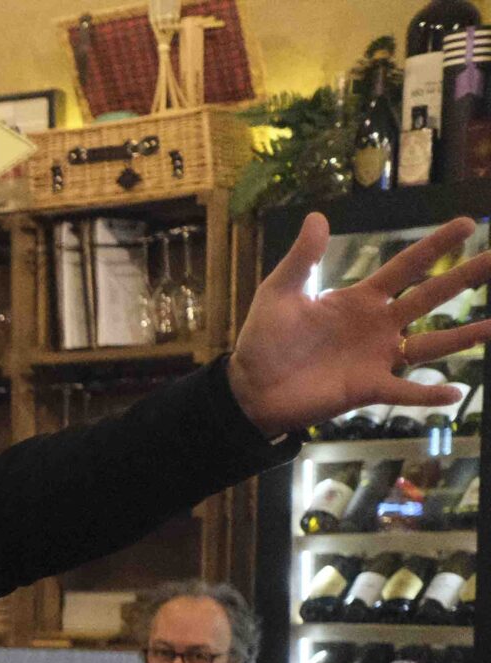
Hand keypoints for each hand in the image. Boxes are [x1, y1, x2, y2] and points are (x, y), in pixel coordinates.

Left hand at [229, 213, 490, 436]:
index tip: (466, 224)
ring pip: (430, 344)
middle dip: (465, 278)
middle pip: (431, 298)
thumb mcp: (279, 293)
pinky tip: (454, 392)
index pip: (406, 267)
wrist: (249, 387)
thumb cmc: (264, 340)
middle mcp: (378, 326)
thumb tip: (318, 216)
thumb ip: (302, 258)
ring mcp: (376, 357)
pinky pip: (404, 391)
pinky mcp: (366, 388)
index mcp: (360, 299)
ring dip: (464, 337)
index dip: (435, 246)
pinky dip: (426, 394)